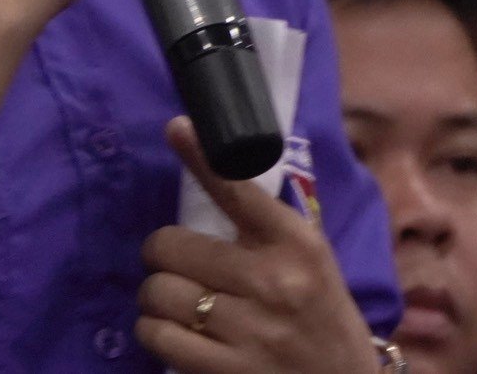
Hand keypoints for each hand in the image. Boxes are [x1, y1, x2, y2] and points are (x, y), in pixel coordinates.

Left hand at [136, 118, 380, 373]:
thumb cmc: (322, 318)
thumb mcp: (311, 263)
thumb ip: (266, 227)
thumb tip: (210, 166)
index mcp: (296, 245)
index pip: (238, 192)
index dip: (201, 157)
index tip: (176, 128)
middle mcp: (272, 283)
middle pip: (171, 247)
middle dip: (163, 256)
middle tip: (177, 266)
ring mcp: (249, 331)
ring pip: (158, 293)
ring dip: (156, 297)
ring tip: (178, 303)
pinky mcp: (226, 372)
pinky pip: (158, 337)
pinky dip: (154, 332)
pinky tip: (174, 332)